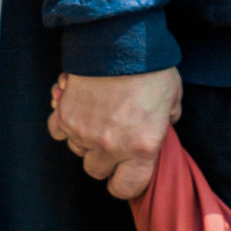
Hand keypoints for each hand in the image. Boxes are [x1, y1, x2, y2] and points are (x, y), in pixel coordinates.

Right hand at [50, 65, 181, 200]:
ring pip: (77, 151)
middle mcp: (111, 147)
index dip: (123, 183)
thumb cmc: (151, 68)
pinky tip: (75, 110)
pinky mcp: (65, 115)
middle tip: (111, 138)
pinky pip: (58, 132)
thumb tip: (164, 122)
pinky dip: (64, 124)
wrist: (122, 40)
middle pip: (96, 171)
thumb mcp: (173, 98)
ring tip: (96, 116)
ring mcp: (85, 133)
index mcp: (141, 149)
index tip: (123, 174)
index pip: (124, 189)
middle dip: (103, 159)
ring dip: (84, 139)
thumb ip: (168, 119)